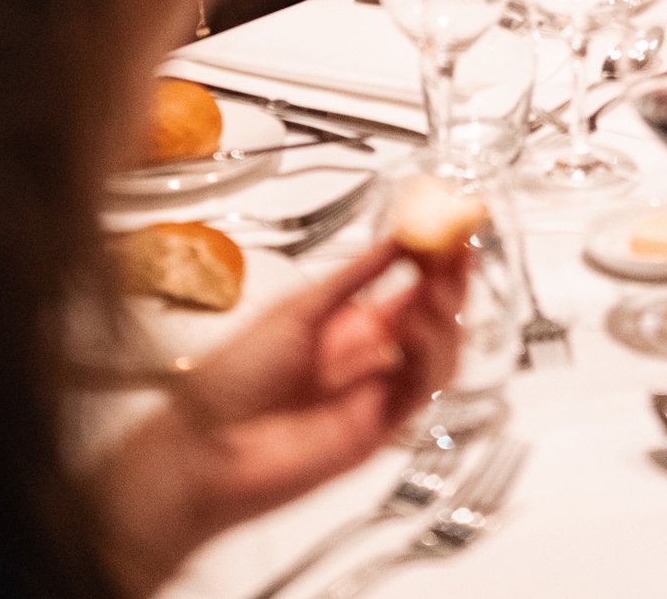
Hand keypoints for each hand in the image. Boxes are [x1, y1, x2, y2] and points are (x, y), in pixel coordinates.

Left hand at [91, 235, 470, 593]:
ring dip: (447, 314)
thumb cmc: (232, 379)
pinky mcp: (377, 427)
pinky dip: (429, 353)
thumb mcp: (297, 309)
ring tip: (437, 285)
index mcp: (351, 323)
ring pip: (439, 352)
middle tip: (460, 247)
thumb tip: (397, 237)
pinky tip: (418, 323)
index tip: (452, 222)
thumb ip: (353, 278)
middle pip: (434, 316)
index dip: (437, 256)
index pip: (411, 283)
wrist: (206, 445)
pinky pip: (420, 390)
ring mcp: (376, 391)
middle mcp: (370, 355)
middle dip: (453, 279)